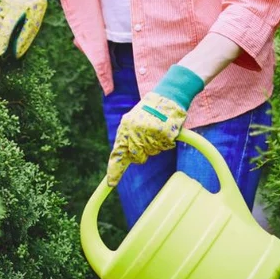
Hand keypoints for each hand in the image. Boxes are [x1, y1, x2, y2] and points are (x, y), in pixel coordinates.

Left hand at [105, 65, 204, 186]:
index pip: (118, 152)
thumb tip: (123, 159)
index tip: (111, 183)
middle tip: (148, 139)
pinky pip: (164, 146)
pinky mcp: (164, 133)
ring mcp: (150, 132)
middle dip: (142, 154)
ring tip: (157, 128)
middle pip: (137, 157)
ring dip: (156, 145)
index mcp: (125, 128)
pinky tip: (166, 129)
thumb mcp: (133, 121)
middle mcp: (135, 130)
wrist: (167, 95)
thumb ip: (127, 138)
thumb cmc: (149, 111)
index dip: (115, 170)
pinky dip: (167, 141)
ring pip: (152, 152)